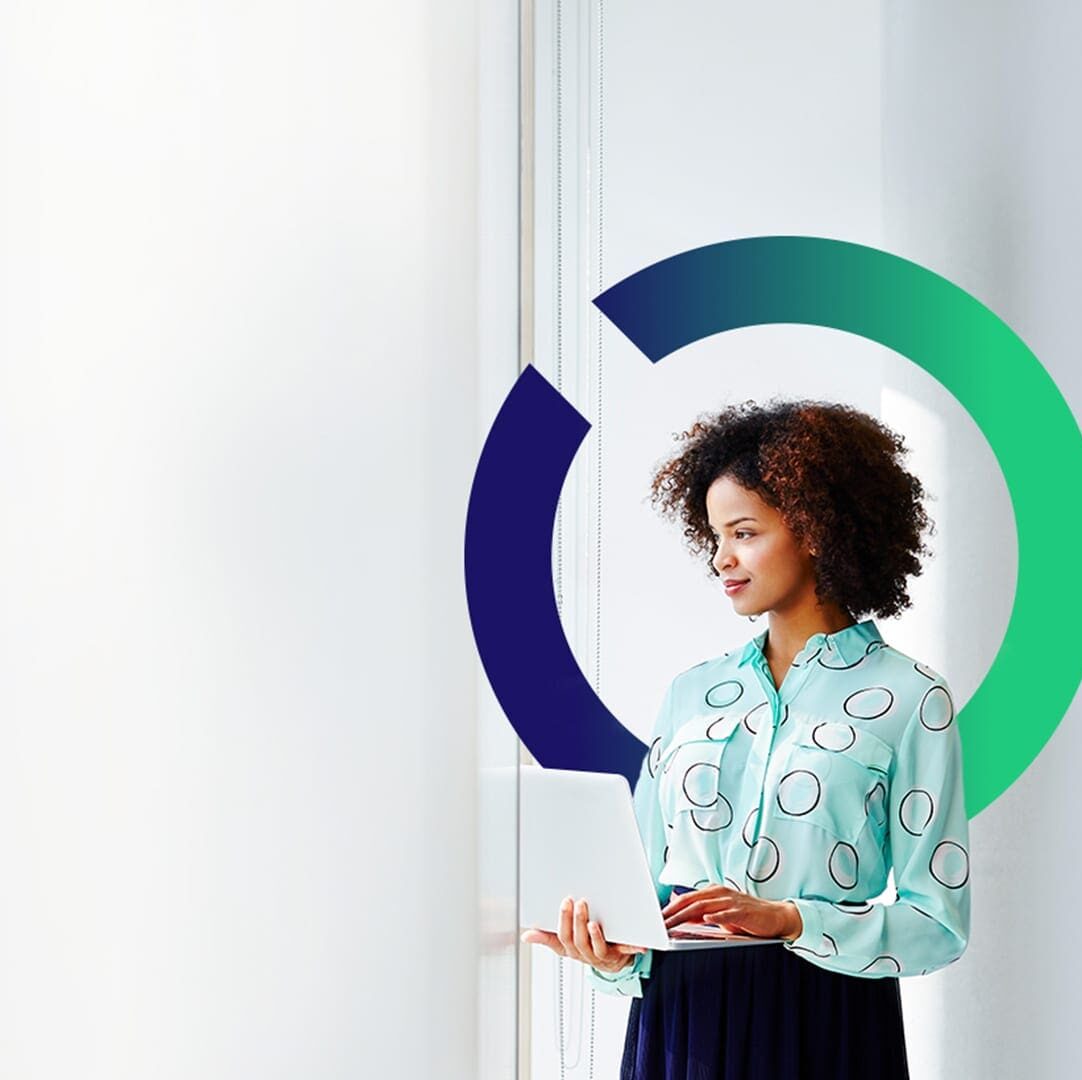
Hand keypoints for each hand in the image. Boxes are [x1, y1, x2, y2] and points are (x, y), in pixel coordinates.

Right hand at [520, 896, 648, 974]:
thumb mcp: (563, 943)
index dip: (563, 921)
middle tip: (580, 902)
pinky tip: (639, 943)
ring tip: (594, 922)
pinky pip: (625, 952)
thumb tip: (527, 935)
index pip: (562, 937)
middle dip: (577, 922)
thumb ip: (546, 937)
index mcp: (571, 949)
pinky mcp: (619, 955)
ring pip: (596, 947)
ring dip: (595, 935)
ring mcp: (602, 955)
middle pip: (578, 941)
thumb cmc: (585, 946)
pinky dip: (632, 947)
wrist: (610, 962)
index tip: (565, 902)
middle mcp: (585, 954)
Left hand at [661, 885, 801, 940]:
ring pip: (704, 906)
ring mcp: (731, 901)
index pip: (686, 899)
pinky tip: (707, 918)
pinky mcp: (743, 911)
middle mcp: (719, 893)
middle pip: (691, 901)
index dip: (670, 908)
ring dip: (686, 915)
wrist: (774, 916)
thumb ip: (700, 911)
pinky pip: (727, 913)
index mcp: (712, 892)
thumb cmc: (745, 916)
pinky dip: (716, 916)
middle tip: (659, 923)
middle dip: (673, 912)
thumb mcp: (719, 912)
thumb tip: (678, 908)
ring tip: (673, 923)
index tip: (656, 918)